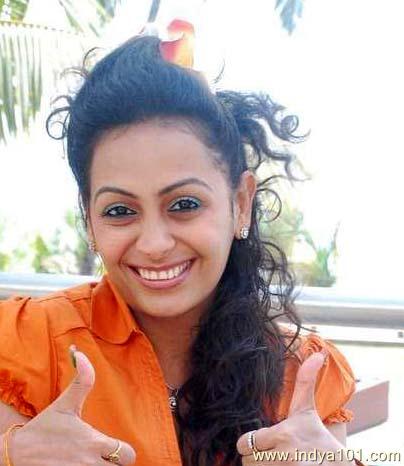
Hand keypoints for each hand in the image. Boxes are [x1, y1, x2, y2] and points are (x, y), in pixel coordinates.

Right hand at [9, 347, 135, 464]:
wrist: (16, 454)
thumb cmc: (44, 428)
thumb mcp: (65, 403)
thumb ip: (82, 380)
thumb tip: (81, 353)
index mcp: (93, 443)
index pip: (127, 454)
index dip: (122, 450)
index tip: (110, 446)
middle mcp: (90, 464)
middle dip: (114, 464)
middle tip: (103, 457)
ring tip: (91, 462)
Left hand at [237, 350, 352, 465]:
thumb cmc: (320, 440)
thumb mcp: (307, 411)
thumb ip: (305, 382)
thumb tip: (317, 353)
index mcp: (285, 434)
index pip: (244, 442)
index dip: (251, 443)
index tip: (264, 443)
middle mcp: (285, 456)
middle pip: (247, 461)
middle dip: (257, 459)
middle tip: (273, 456)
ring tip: (279, 463)